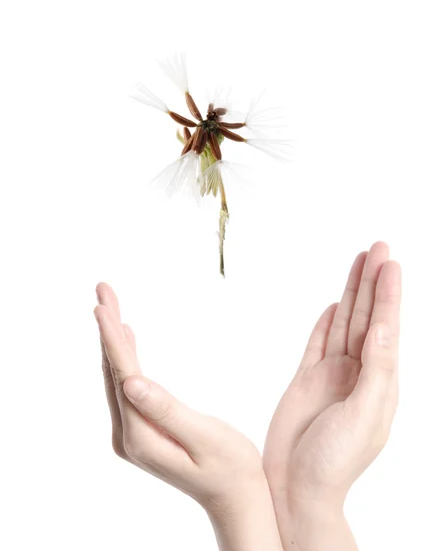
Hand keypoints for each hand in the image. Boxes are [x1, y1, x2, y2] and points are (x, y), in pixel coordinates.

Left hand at [94, 283, 283, 550]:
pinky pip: (128, 385)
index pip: (122, 375)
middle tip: (103, 288)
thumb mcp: (204, 437)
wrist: (237, 499)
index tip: (102, 304)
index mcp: (140, 435)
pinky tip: (128, 338)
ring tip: (110, 306)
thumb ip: (166, 410)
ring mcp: (133, 434)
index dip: (112, 337)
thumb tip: (130, 382)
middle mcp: (128, 435)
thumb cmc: (231, 468)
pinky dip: (126, 357)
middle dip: (109, 328)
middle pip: (114, 371)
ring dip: (115, 339)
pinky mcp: (142, 429)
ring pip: (118, 376)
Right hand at [263, 242, 400, 548]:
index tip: (389, 262)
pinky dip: (327, 323)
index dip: (387, 293)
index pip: (385, 326)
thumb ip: (377, 369)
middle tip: (377, 247)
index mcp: (378, 382)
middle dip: (372, 282)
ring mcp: (332, 375)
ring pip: (345, 324)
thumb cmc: (334, 461)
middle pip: (367, 317)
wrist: (295, 488)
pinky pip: (318, 343)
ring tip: (358, 264)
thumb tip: (384, 327)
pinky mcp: (307, 379)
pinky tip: (334, 307)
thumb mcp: (365, 414)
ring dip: (352, 294)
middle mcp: (358, 374)